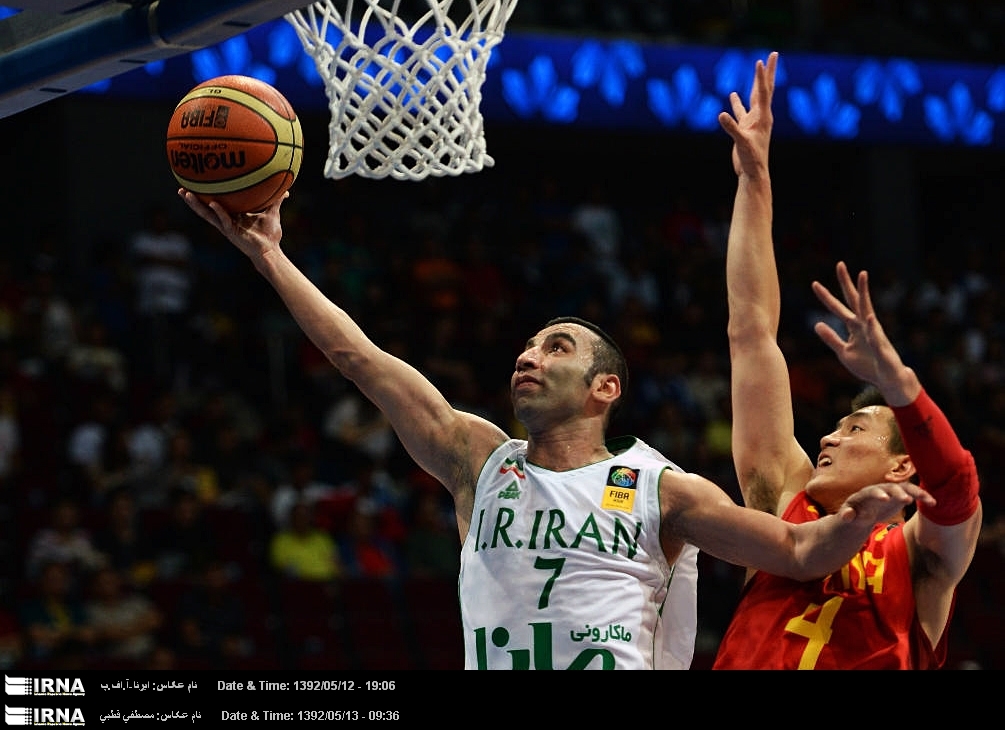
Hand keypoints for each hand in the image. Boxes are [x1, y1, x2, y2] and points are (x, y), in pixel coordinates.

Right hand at [178, 188, 286, 260]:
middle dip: (192, 200)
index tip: (195, 184)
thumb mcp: (271, 213)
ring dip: (196, 205)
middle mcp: (225, 221)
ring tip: (185, 194)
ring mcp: (226, 227)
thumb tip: (285, 189)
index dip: (205, 196)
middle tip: (181, 188)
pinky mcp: (231, 233)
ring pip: (207, 215)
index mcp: (232, 216)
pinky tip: (213, 203)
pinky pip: (223, 220)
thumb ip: (276, 200)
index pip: (214, 203)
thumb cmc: (269, 234)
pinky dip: (219, 212)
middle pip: (205, 209)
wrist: (271, 251)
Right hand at [718, 51, 776, 178]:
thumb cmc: (751, 159)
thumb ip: (732, 127)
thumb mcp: (741, 142)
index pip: (762, 92)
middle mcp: (761, 116)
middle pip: (765, 88)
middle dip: (768, 72)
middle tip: (773, 54)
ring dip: (755, 83)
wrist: (753, 172)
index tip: (760, 61)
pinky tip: (732, 95)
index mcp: (763, 116)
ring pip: (754, 97)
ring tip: (757, 68)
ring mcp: (752, 121)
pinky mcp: (744, 128)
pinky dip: (736, 103)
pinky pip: (740, 111)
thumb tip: (721, 114)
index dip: (760, 76)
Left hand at [811, 261, 919, 404]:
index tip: (814, 283)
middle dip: (847, 283)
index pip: (838, 308)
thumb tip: (817, 324)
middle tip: (839, 264)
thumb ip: (831, 338)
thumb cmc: (868, 365)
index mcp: (855, 327)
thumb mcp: (843, 352)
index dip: (826, 296)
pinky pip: (875, 336)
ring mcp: (874, 333)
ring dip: (865, 293)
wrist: (888, 379)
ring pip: (868, 309)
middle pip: (854, 300)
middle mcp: (865, 325)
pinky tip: (868, 317)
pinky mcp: (881, 347)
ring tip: (862, 275)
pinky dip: (871, 327)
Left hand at [836, 481, 934, 523]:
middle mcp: (880, 489)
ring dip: (916, 493)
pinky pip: (913, 493)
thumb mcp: (848, 515)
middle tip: (907, 500)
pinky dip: (923, 496)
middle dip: (898, 492)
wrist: (864, 510)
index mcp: (865, 494)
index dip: (878, 494)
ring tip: (928, 500)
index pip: (871, 491)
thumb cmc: (855, 512)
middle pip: (890, 487)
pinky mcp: (901, 495)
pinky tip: (933, 503)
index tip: (885, 499)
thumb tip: (846, 516)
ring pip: (905, 488)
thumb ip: (847, 515)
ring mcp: (892, 491)